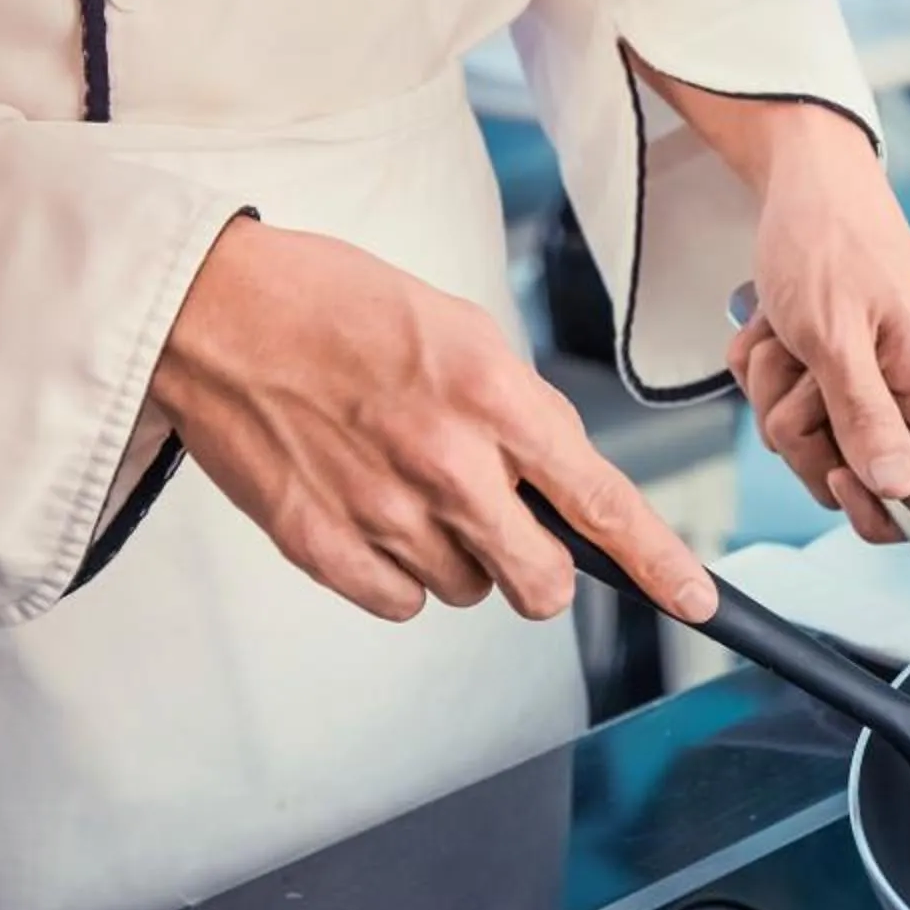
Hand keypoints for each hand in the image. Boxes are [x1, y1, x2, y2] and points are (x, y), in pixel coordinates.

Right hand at [151, 218, 715, 622]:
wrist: (215, 310)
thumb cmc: (339, 306)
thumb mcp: (464, 333)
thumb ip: (519, 415)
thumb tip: (558, 483)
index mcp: (496, 401)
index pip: (604, 505)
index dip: (659, 563)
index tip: (694, 598)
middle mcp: (449, 466)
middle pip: (540, 583)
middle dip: (540, 571)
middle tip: (511, 530)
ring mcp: (382, 511)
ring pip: (466, 592)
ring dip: (458, 560)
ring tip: (408, 486)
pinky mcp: (320, 544)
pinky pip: (398, 602)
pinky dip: (396, 573)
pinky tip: (371, 511)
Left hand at [725, 129, 909, 544]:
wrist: (810, 185)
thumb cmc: (828, 244)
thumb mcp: (834, 335)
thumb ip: (865, 417)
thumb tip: (900, 490)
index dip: (880, 504)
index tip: (833, 469)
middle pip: (861, 478)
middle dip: (804, 432)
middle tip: (800, 371)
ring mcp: (885, 383)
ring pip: (815, 442)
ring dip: (778, 392)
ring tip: (788, 334)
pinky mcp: (850, 372)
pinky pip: (793, 407)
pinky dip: (772, 370)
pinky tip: (780, 328)